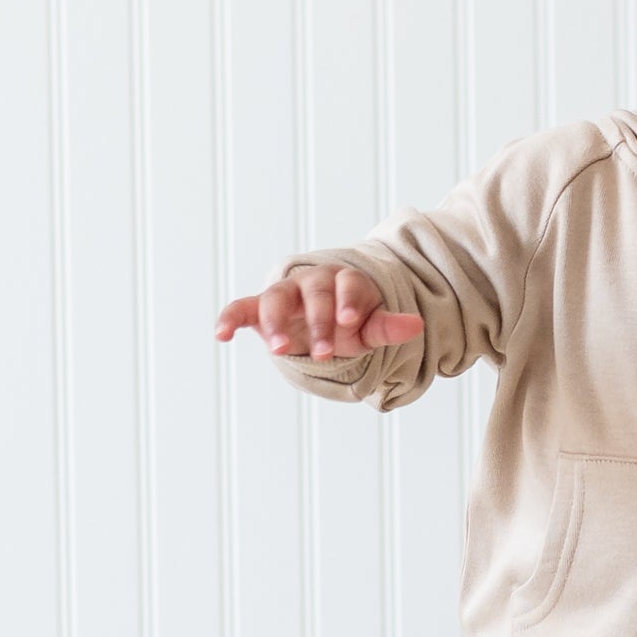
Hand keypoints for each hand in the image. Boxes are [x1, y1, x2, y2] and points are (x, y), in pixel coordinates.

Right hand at [214, 265, 425, 360]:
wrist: (319, 319)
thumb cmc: (348, 322)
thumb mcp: (369, 327)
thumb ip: (387, 326)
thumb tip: (416, 325)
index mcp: (343, 282)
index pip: (347, 285)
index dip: (347, 301)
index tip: (349, 322)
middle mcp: (311, 283)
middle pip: (314, 293)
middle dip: (318, 322)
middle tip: (324, 354)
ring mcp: (284, 295)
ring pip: (277, 298)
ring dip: (276, 322)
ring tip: (278, 349)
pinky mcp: (258, 308)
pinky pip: (241, 308)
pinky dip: (229, 318)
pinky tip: (221, 335)